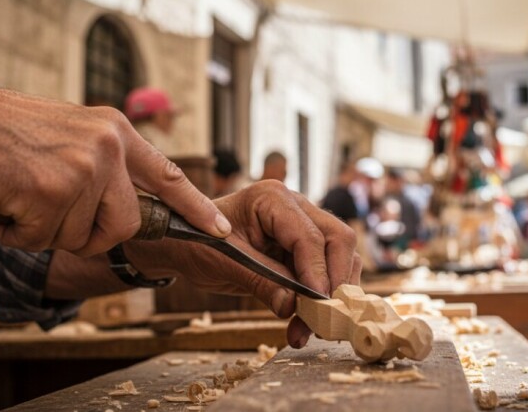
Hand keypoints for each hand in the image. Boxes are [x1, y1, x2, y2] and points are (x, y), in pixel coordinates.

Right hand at [0, 83, 228, 255]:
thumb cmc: (4, 132)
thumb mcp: (72, 134)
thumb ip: (104, 164)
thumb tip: (126, 210)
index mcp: (116, 132)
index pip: (169, 175)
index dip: (196, 208)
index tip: (218, 230)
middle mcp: (108, 147)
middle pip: (124, 225)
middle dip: (89, 234)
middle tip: (50, 214)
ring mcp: (82, 169)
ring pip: (78, 237)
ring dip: (44, 230)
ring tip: (20, 195)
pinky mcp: (50, 192)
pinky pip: (40, 240)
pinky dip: (15, 233)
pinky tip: (3, 201)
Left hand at [124, 180, 360, 347]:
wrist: (187, 244)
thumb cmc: (198, 243)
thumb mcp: (224, 263)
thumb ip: (260, 281)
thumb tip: (292, 306)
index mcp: (272, 198)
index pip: (308, 235)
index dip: (317, 272)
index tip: (318, 304)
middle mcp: (295, 206)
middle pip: (338, 240)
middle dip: (334, 282)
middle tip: (323, 319)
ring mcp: (304, 225)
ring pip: (340, 256)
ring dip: (330, 295)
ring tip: (307, 329)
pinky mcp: (304, 248)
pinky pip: (326, 271)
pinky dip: (320, 298)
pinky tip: (303, 324)